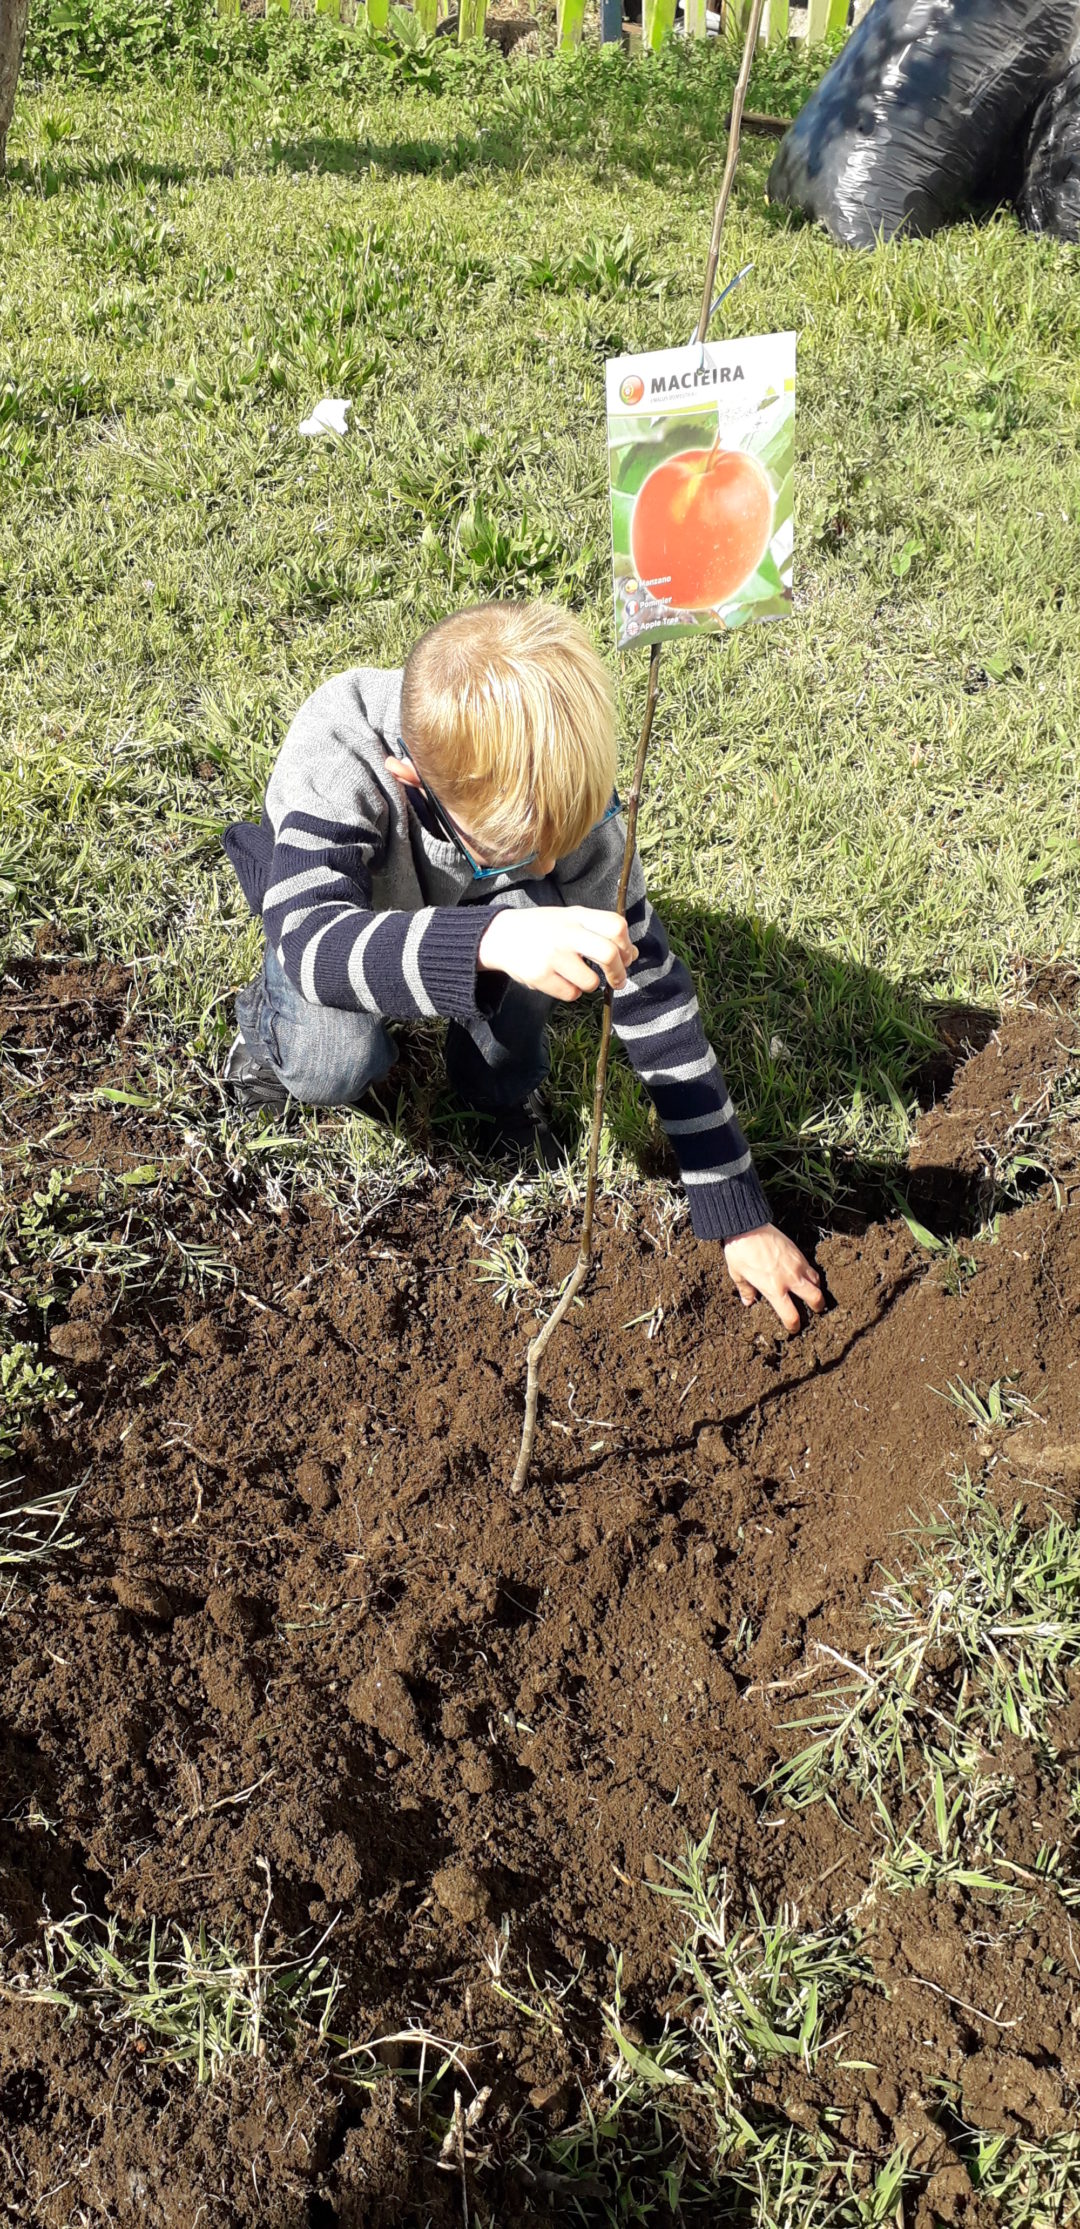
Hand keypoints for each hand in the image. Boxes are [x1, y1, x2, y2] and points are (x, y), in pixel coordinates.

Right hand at [478, 906, 637, 1001]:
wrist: (500, 936)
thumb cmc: (544, 929)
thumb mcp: (571, 920)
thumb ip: (601, 932)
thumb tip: (632, 955)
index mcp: (577, 916)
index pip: (616, 925)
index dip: (626, 945)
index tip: (625, 957)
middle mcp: (566, 933)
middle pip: (609, 954)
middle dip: (618, 972)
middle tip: (617, 980)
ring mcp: (552, 955)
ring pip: (591, 982)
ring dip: (590, 984)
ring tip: (575, 975)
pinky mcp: (539, 976)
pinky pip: (571, 993)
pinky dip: (571, 991)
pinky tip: (558, 979)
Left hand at [723, 1223, 824, 1334]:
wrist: (748, 1225)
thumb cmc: (740, 1250)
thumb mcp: (738, 1274)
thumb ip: (746, 1290)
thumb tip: (748, 1301)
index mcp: (774, 1289)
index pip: (791, 1315)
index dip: (794, 1325)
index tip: (793, 1327)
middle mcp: (789, 1279)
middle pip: (815, 1299)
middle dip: (817, 1308)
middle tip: (815, 1310)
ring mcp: (797, 1265)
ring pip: (817, 1283)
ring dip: (816, 1290)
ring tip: (811, 1292)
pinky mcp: (799, 1253)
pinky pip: (812, 1268)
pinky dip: (812, 1275)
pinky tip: (804, 1275)